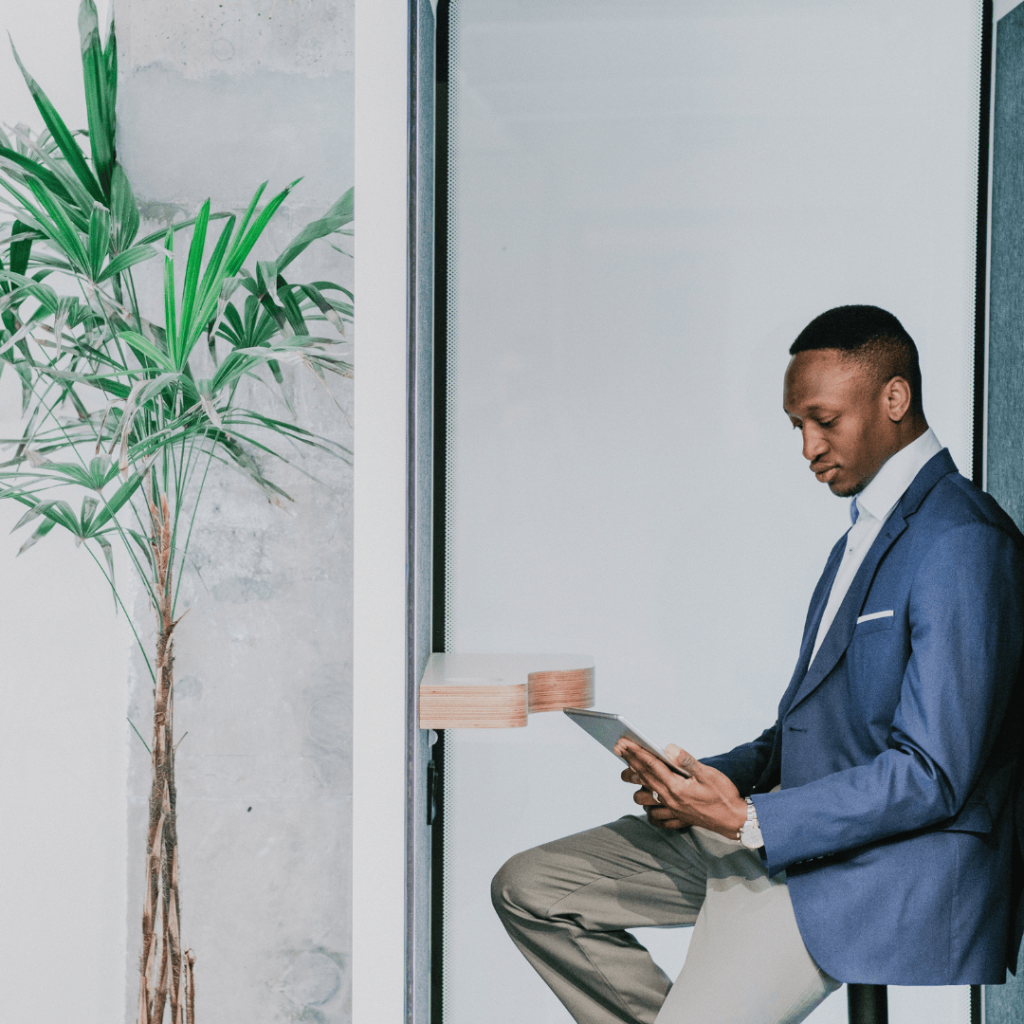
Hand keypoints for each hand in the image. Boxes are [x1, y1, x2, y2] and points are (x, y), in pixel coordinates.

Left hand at [614, 739, 747, 838]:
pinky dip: (649, 808)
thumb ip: (687, 761)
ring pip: (643, 799)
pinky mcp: (677, 818)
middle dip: (629, 762)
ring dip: (636, 785)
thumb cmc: (724, 795)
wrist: (735, 821)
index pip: (650, 766)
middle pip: (642, 778)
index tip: (622, 742)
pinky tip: (650, 802)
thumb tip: (667, 748)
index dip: (635, 752)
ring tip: (632, 772)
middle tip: (619, 749)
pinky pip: (655, 817)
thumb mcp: (709, 774)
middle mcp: (670, 800)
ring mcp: (672, 811)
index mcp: (676, 787)